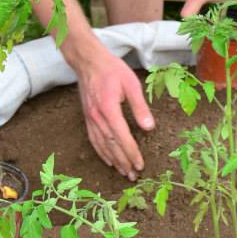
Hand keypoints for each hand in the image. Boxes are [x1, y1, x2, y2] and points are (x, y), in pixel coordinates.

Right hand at [75, 43, 153, 179]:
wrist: (88, 61)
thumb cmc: (112, 70)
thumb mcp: (131, 84)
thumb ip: (140, 107)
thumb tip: (149, 128)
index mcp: (109, 109)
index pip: (122, 137)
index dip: (131, 153)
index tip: (140, 165)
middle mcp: (97, 117)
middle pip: (111, 146)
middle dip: (124, 162)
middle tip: (134, 176)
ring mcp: (90, 119)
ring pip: (102, 145)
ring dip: (113, 161)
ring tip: (124, 173)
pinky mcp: (87, 117)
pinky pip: (94, 140)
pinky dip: (101, 152)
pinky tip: (108, 160)